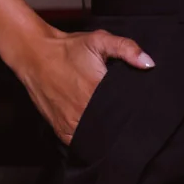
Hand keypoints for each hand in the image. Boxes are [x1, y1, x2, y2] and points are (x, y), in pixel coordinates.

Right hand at [15, 27, 153, 143]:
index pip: (124, 112)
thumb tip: (149, 64)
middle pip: (112, 127)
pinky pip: (80, 143)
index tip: (140, 112)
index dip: (134, 113)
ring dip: (105, 134)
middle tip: (127, 119)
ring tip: (112, 126)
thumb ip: (126, 49)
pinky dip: (89, 140)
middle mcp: (84, 111)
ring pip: (97, 138)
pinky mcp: (61, 130)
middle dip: (120, 125)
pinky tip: (95, 131)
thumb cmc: (68, 49)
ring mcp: (71, 123)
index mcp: (98, 91)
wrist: (35, 55)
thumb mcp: (99, 40)